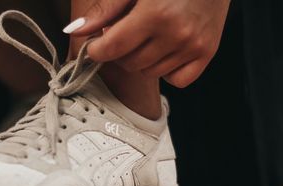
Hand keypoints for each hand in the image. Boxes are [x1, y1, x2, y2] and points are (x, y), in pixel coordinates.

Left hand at [67, 0, 230, 87]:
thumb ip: (105, 9)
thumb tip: (75, 31)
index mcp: (155, 13)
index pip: (112, 48)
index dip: (97, 50)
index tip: (96, 45)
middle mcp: (177, 33)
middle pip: (129, 63)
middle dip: (120, 51)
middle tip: (127, 33)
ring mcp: (194, 46)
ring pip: (149, 73)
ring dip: (142, 59)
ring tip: (149, 36)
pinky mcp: (207, 53)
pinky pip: (176, 80)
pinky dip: (167, 70)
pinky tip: (166, 50)